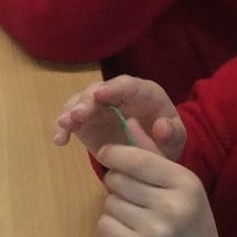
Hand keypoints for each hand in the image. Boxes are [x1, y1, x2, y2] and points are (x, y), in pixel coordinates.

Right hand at [53, 75, 186, 160]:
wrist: (151, 151)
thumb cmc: (165, 139)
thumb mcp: (176, 138)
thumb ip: (172, 133)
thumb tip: (161, 127)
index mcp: (143, 93)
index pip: (128, 85)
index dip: (114, 88)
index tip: (100, 94)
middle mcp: (117, 95)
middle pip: (98, 91)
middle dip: (87, 102)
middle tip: (78, 115)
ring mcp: (98, 107)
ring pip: (80, 102)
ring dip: (71, 112)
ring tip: (64, 125)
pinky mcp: (85, 122)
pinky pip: (71, 121)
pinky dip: (63, 129)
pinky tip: (60, 140)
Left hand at [92, 142, 231, 236]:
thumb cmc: (188, 221)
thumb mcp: (181, 184)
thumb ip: (154, 154)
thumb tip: (129, 122)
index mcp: (186, 183)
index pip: (138, 159)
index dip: (115, 153)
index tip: (106, 153)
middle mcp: (172, 205)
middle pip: (118, 180)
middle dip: (117, 184)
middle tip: (133, 196)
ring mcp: (155, 230)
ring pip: (109, 202)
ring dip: (115, 207)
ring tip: (136, 217)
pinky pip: (105, 224)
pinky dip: (111, 227)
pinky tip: (129, 232)